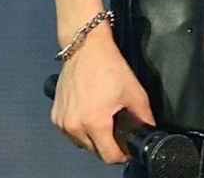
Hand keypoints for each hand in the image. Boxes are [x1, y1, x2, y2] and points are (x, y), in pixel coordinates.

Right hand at [51, 27, 155, 163]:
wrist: (86, 46)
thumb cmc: (107, 64)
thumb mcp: (133, 90)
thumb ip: (144, 115)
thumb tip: (148, 130)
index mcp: (94, 122)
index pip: (109, 156)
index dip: (122, 153)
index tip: (126, 146)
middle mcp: (75, 125)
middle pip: (95, 151)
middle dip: (107, 143)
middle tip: (115, 124)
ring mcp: (63, 121)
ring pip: (82, 143)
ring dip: (92, 136)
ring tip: (101, 115)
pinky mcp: (55, 115)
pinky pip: (70, 132)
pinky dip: (79, 127)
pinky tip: (88, 110)